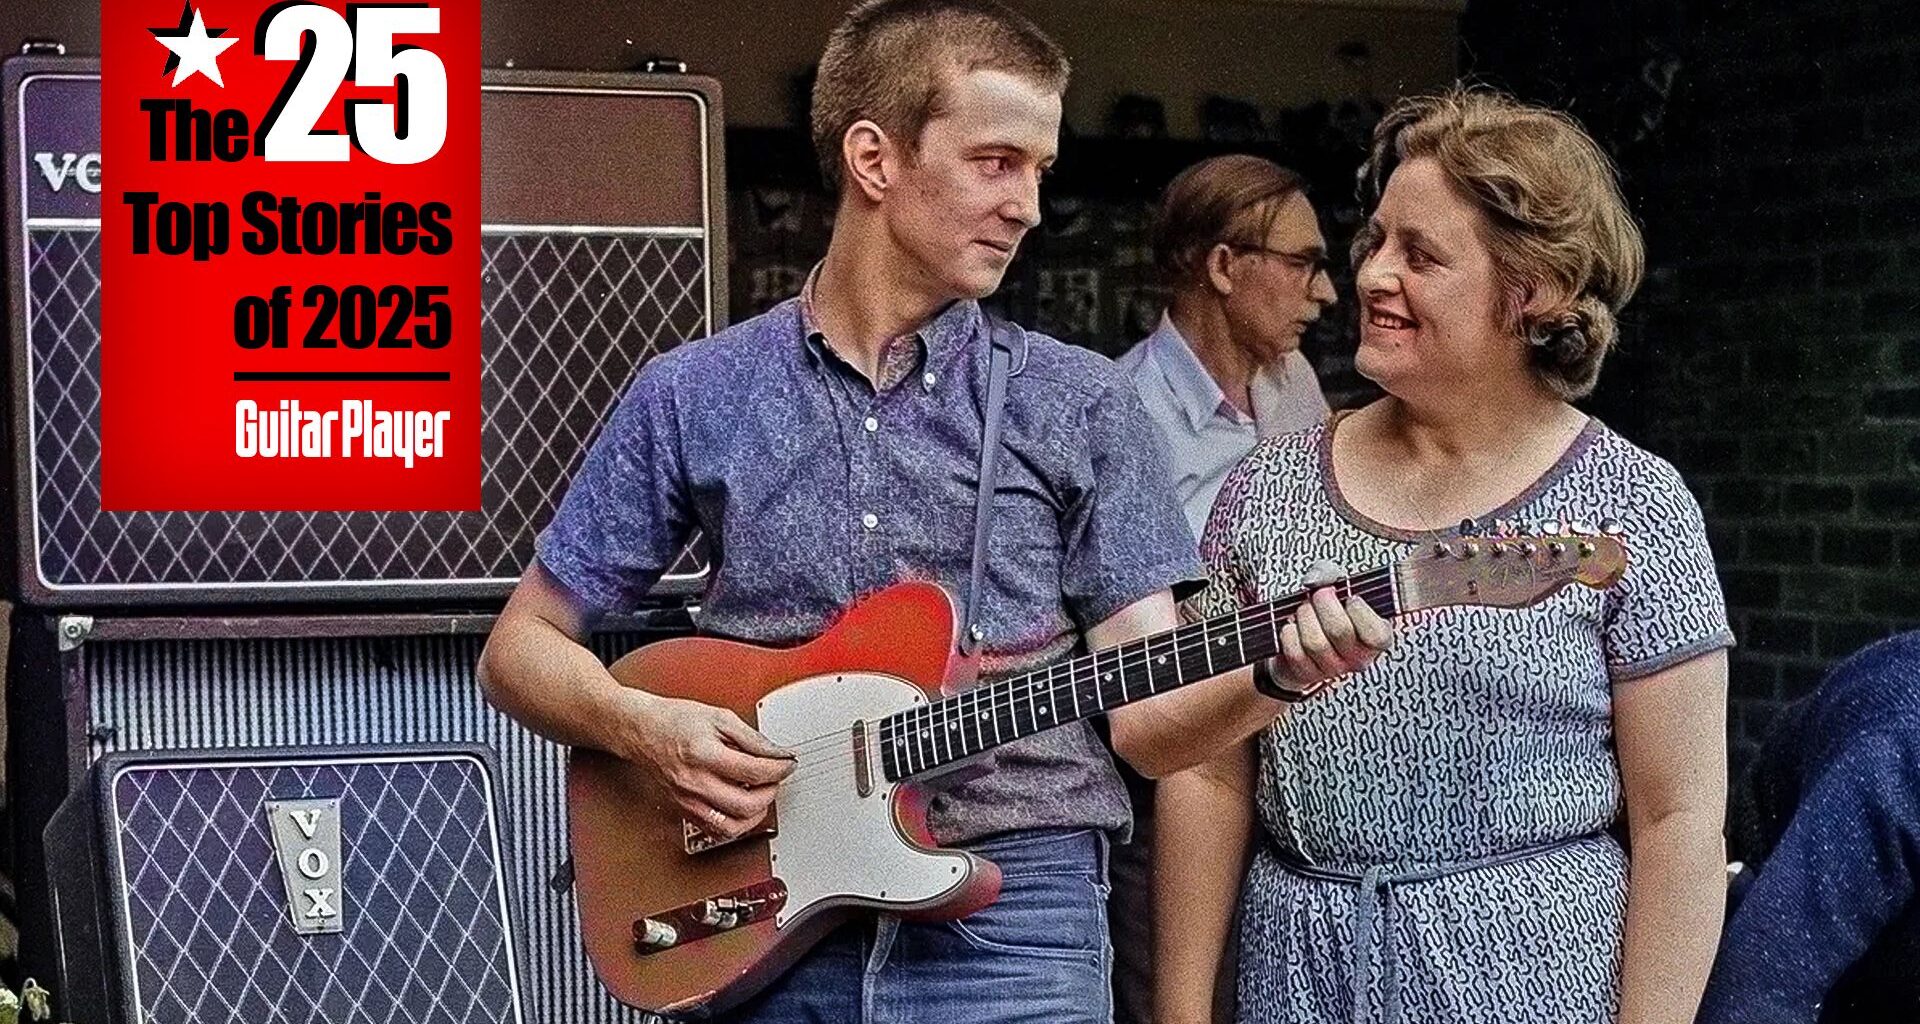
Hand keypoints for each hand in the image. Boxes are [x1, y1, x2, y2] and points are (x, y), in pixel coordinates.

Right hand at [619, 691, 795, 839]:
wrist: (643, 730)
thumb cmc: (675, 720)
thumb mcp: (719, 717)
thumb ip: (751, 738)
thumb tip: (777, 753)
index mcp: (704, 755)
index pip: (754, 771)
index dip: (779, 768)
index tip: (788, 763)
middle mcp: (695, 783)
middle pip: (746, 804)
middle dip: (770, 792)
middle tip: (776, 779)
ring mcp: (689, 800)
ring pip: (732, 826)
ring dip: (755, 813)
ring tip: (761, 794)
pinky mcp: (685, 810)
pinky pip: (717, 830)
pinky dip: (736, 822)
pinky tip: (742, 805)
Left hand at [1269, 560, 1392, 698]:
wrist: (1304, 635)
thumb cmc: (1328, 609)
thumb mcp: (1336, 584)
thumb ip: (1330, 573)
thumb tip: (1314, 580)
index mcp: (1378, 637)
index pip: (1377, 634)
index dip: (1360, 611)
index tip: (1350, 597)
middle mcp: (1360, 658)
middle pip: (1340, 631)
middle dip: (1322, 603)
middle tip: (1318, 595)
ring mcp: (1333, 669)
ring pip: (1315, 642)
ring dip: (1304, 616)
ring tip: (1304, 609)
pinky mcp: (1308, 674)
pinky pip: (1295, 651)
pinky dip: (1288, 632)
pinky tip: (1293, 626)